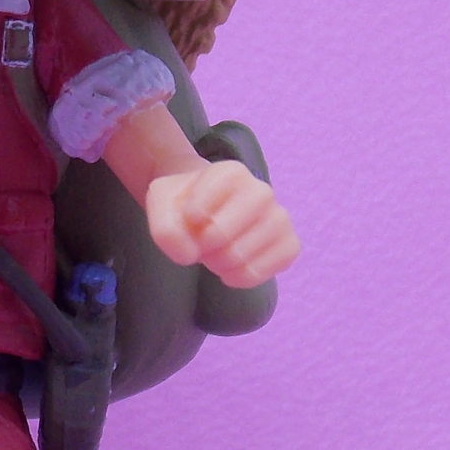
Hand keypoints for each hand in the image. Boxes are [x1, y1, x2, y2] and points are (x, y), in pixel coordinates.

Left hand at [144, 159, 298, 287]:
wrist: (207, 211)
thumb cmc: (185, 204)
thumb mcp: (161, 204)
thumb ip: (165, 229)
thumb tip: (191, 254)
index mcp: (230, 173)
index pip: (200, 209)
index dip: (188, 222)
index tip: (190, 216)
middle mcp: (261, 190)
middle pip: (222, 235)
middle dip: (201, 247)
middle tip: (201, 243)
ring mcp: (279, 217)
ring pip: (245, 254)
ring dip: (221, 264)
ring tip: (215, 256)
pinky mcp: (289, 242)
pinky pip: (275, 266)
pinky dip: (247, 275)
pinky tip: (232, 271)